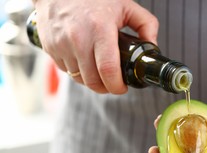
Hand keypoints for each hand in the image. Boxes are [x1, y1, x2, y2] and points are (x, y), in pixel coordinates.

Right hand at [33, 0, 158, 93]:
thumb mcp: (126, 5)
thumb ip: (146, 25)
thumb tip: (153, 46)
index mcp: (100, 29)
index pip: (108, 70)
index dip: (117, 86)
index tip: (122, 88)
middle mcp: (78, 38)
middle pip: (93, 80)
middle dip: (106, 88)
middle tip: (113, 83)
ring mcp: (61, 44)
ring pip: (79, 78)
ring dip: (91, 80)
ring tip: (99, 71)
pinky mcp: (50, 47)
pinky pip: (66, 70)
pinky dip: (77, 71)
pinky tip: (84, 61)